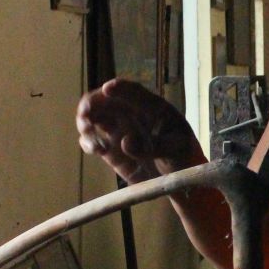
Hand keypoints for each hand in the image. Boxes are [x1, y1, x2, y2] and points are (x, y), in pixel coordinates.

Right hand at [76, 79, 201, 182]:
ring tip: (87, 130)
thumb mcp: (175, 149)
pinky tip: (95, 149)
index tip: (107, 89)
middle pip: (106, 101)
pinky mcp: (110, 149)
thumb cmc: (182, 157)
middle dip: (93, 103)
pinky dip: (88, 142)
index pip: (133, 92)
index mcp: (152, 107)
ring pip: (95, 118)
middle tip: (86, 113)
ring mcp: (119, 131)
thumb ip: (154, 146)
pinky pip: (92, 141)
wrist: (178, 179)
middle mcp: (132, 114)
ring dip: (85, 120)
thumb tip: (124, 142)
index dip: (119, 88)